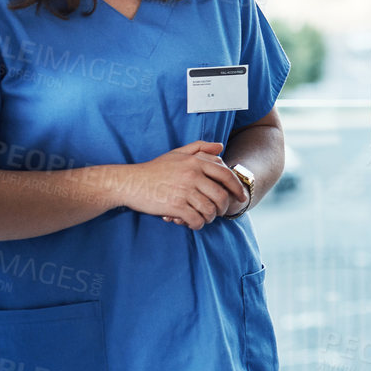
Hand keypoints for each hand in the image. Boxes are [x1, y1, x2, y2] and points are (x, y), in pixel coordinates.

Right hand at [118, 141, 245, 228]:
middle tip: (219, 212)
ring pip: (211, 210)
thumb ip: (200, 148)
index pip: (225, 175)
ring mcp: (184, 191)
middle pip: (221, 195)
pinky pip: (197, 220)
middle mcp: (192, 175)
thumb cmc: (154, 169)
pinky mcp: (175, 206)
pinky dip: (198, 224)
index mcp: (195, 161)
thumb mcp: (177, 154)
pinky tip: (193, 222)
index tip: (241, 197)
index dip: (237, 188)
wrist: (130, 183)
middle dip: (224, 207)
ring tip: (204, 217)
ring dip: (210, 217)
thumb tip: (221, 147)